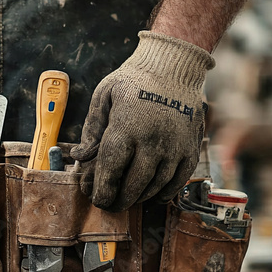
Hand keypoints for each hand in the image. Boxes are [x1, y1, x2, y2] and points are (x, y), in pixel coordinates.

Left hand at [70, 31, 211, 211]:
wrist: (174, 66)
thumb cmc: (134, 79)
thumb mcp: (104, 95)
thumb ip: (92, 128)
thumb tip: (80, 157)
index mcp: (126, 127)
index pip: (111, 170)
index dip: (102, 190)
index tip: (97, 200)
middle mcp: (153, 141)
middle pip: (134, 185)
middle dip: (119, 200)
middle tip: (110, 205)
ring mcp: (175, 147)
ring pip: (156, 187)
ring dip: (139, 198)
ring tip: (128, 199)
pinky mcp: (190, 149)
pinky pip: (178, 182)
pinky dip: (164, 193)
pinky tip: (152, 194)